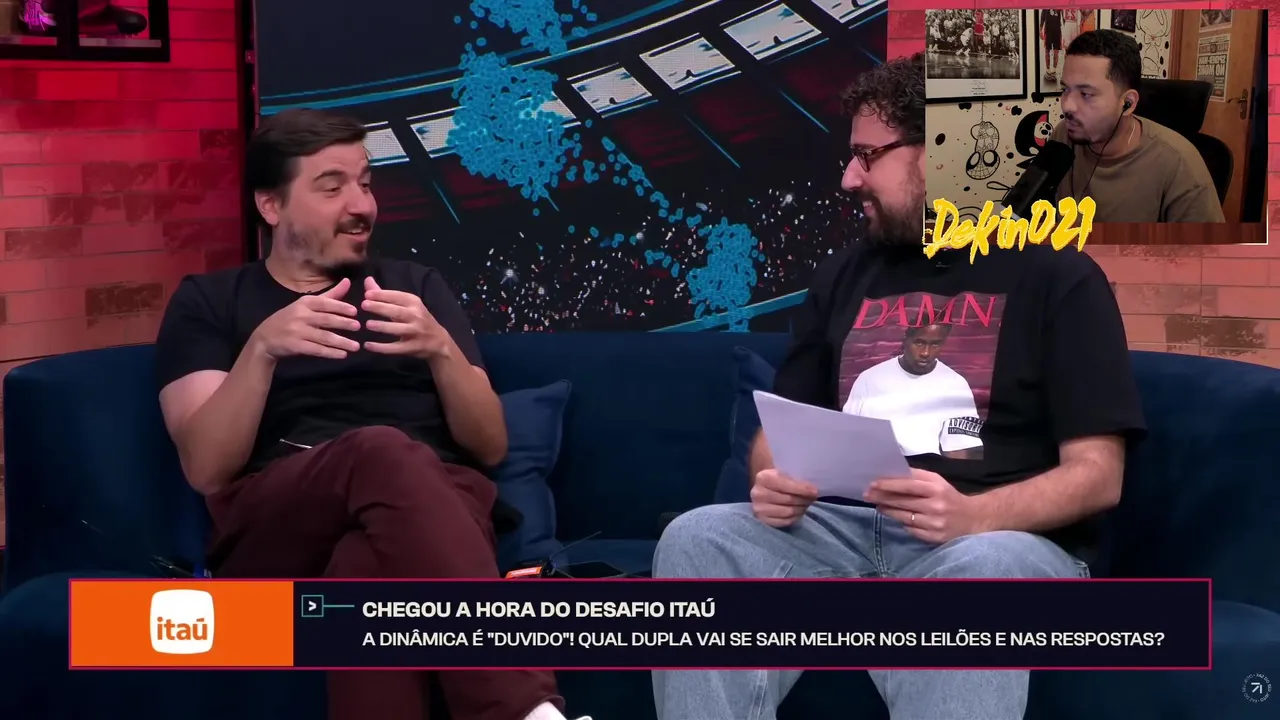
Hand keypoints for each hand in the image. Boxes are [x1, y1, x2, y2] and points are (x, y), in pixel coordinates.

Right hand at [250, 277, 360, 360]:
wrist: (265, 338)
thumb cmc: (290, 318)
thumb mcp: (306, 304)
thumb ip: (329, 296)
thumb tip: (348, 281)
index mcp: (304, 303)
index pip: (325, 303)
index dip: (340, 307)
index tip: (355, 311)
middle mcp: (300, 315)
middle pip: (326, 320)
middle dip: (343, 323)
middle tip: (358, 327)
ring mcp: (297, 331)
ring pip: (323, 336)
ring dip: (341, 342)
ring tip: (356, 346)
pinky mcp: (295, 346)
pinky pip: (316, 349)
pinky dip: (330, 353)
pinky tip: (342, 355)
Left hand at [360, 276, 451, 360]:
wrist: (438, 341)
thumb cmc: (418, 319)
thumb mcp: (406, 305)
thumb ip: (385, 295)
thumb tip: (367, 280)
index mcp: (414, 303)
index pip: (398, 297)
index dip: (383, 295)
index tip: (367, 294)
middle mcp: (416, 316)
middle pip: (397, 311)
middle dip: (380, 307)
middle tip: (364, 305)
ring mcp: (415, 332)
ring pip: (398, 329)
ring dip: (383, 327)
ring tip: (368, 324)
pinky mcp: (412, 347)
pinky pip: (396, 348)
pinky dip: (382, 348)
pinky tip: (368, 346)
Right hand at [750, 469, 818, 527]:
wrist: (762, 490)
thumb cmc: (777, 480)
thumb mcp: (784, 474)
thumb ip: (796, 481)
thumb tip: (812, 491)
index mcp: (763, 478)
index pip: (787, 485)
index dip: (803, 489)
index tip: (815, 492)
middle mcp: (758, 494)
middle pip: (789, 500)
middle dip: (804, 499)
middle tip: (813, 499)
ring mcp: (759, 509)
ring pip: (788, 512)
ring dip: (801, 509)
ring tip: (806, 505)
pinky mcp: (762, 521)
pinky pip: (785, 521)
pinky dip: (795, 517)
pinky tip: (799, 512)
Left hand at [863, 468, 986, 544]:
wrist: (973, 519)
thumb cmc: (949, 496)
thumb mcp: (937, 482)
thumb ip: (916, 477)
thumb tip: (890, 474)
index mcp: (936, 487)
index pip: (907, 485)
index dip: (888, 484)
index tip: (872, 483)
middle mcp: (936, 505)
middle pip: (902, 501)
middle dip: (882, 497)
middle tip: (867, 494)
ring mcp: (934, 523)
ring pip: (903, 516)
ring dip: (888, 510)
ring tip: (879, 505)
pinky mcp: (933, 537)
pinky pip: (910, 529)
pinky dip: (903, 523)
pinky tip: (898, 518)